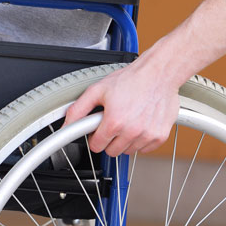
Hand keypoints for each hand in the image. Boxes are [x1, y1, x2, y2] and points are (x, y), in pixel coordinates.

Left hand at [63, 57, 180, 155]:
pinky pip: (144, 149)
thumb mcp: (98, 89)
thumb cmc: (131, 79)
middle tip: (113, 123)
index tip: (98, 129)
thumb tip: (66, 124)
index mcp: (114, 121)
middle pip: (112, 152)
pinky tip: (140, 124)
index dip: (95, 137)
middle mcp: (132, 131)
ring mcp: (147, 135)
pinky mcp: (160, 137)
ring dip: (125, 140)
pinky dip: (140, 140)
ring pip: (128, 151)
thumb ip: (79, 109)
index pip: (97, 146)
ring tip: (127, 120)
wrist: (159, 73)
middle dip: (109, 140)